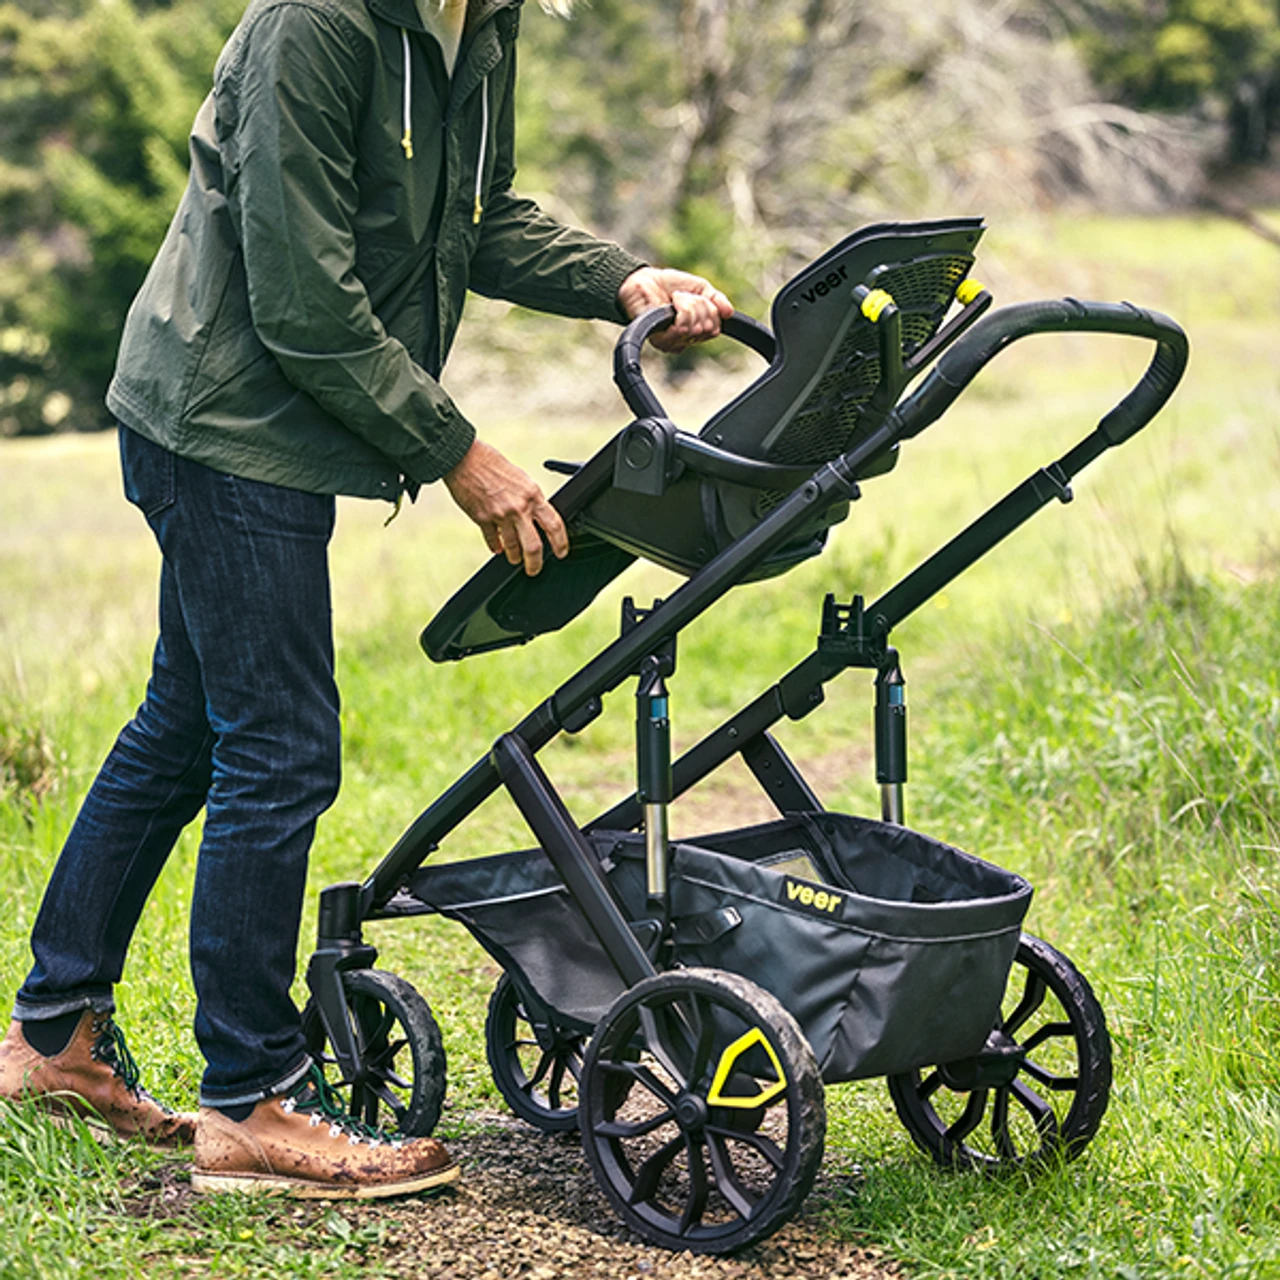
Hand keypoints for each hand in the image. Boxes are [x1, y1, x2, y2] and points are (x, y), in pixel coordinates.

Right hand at [443, 439, 568, 575]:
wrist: (465, 459)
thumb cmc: (492, 464)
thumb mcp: (521, 479)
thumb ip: (529, 499)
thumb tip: (536, 517)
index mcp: (532, 495)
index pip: (554, 524)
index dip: (561, 542)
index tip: (562, 552)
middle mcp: (518, 508)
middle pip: (533, 546)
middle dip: (535, 563)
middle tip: (534, 569)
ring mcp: (500, 515)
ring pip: (512, 547)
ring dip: (514, 556)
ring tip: (514, 558)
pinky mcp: (482, 519)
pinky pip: (492, 541)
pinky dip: (495, 546)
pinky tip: (497, 548)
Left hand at [617, 267, 732, 352]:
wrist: (644, 280)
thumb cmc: (670, 286)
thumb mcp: (701, 288)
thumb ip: (718, 301)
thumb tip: (730, 313)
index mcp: (696, 331)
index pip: (715, 328)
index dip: (711, 309)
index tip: (697, 297)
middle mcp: (686, 340)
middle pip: (708, 328)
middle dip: (700, 305)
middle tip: (683, 297)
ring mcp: (673, 342)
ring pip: (696, 328)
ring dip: (689, 305)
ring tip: (676, 299)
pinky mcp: (661, 341)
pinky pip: (682, 329)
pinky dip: (680, 309)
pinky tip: (669, 305)